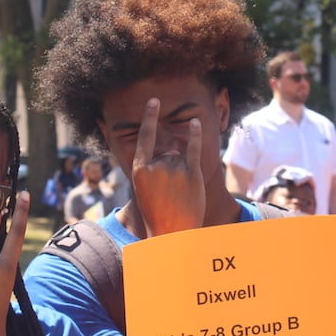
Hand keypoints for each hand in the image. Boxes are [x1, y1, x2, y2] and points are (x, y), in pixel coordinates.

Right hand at [131, 98, 204, 236]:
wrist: (172, 234)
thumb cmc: (156, 213)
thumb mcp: (143, 189)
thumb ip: (150, 167)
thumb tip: (168, 150)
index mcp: (140, 170)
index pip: (145, 136)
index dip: (150, 117)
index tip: (154, 101)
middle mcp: (157, 165)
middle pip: (167, 152)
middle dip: (169, 166)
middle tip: (169, 192)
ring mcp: (176, 169)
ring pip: (179, 156)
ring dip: (181, 169)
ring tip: (179, 193)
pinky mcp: (193, 174)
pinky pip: (194, 148)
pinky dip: (195, 135)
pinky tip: (195, 122)